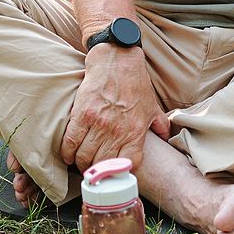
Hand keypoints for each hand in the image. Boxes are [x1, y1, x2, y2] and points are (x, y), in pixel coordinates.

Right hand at [58, 44, 168, 172]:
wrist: (116, 60)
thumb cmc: (135, 83)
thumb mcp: (152, 106)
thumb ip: (160, 125)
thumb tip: (166, 138)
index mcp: (135, 131)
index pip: (127, 164)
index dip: (119, 173)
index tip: (114, 173)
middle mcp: (117, 130)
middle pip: (102, 164)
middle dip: (97, 172)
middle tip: (94, 171)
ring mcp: (98, 123)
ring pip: (84, 157)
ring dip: (81, 164)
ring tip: (82, 163)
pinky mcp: (81, 115)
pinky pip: (70, 143)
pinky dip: (68, 153)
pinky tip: (69, 155)